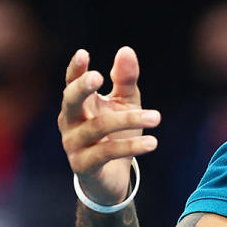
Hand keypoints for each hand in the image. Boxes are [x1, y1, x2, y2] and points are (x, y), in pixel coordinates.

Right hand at [58, 46, 160, 205]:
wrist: (113, 176)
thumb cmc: (118, 132)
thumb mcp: (125, 103)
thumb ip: (125, 79)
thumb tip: (126, 50)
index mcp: (79, 104)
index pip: (72, 83)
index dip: (76, 70)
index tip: (83, 53)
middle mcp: (70, 122)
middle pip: (71, 101)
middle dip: (82, 88)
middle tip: (98, 77)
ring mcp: (74, 144)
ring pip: (98, 127)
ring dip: (129, 120)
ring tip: (157, 116)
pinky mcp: (84, 165)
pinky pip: (107, 152)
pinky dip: (131, 146)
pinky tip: (153, 143)